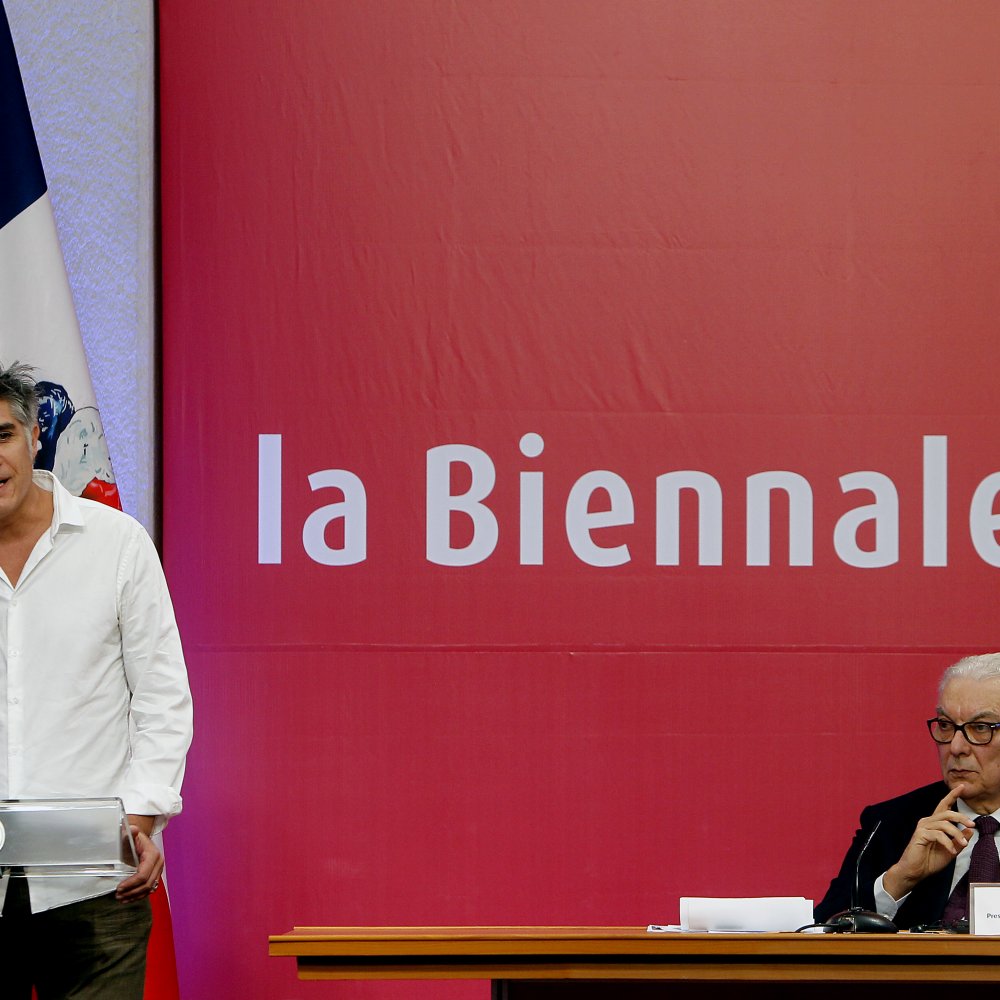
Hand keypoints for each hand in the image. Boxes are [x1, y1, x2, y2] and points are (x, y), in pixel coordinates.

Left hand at [116, 823, 163, 902]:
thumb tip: (133, 829)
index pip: (143, 874)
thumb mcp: (129, 835)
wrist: (140, 839)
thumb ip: (130, 833)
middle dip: (132, 891)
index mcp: (153, 855)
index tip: (118, 888)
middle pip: (147, 884)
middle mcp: (159, 863)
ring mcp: (158, 870)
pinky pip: (149, 889)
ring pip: (149, 888)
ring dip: (135, 895)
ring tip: (121, 898)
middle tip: (117, 895)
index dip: (131, 883)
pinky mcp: (155, 875)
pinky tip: (128, 898)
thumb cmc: (133, 838)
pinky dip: (139, 895)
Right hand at [883, 785, 973, 899]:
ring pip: (944, 823)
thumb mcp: (950, 850)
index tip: (962, 786)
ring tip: (963, 844)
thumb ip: (959, 840)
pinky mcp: (920, 834)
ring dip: (956, 833)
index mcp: (934, 823)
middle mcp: (927, 822)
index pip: (944, 806)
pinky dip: (947, 843)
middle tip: (972, 824)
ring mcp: (923, 827)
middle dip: (961, 817)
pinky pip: (938, 834)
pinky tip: (951, 851)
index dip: (953, 795)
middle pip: (946, 812)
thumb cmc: (929, 860)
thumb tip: (970, 831)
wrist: (915, 871)